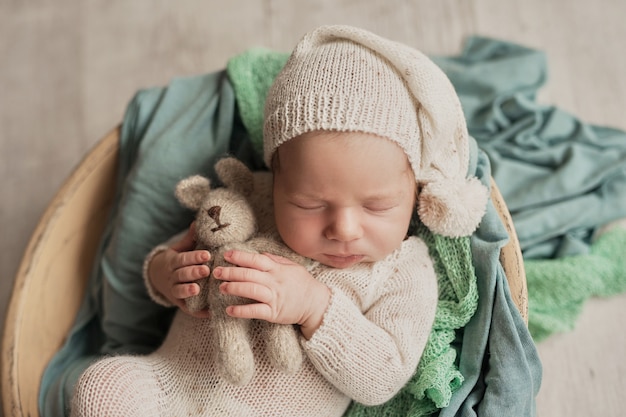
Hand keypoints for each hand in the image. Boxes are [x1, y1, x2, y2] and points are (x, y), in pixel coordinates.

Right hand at [148, 223, 211, 317]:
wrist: (157, 277)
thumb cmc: (176, 260)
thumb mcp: (179, 248)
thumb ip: (190, 238)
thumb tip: (198, 222)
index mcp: (173, 261)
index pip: (183, 259)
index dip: (194, 257)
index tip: (207, 254)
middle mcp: (172, 276)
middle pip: (181, 274)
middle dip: (193, 272)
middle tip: (206, 270)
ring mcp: (173, 290)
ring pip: (179, 290)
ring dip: (188, 291)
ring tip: (197, 289)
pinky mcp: (179, 303)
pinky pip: (187, 309)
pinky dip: (197, 312)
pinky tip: (209, 312)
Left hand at [214, 251, 330, 338]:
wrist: (316, 304)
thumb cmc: (303, 284)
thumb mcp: (292, 267)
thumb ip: (275, 260)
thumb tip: (259, 253)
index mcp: (277, 269)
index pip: (256, 260)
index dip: (240, 256)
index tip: (226, 254)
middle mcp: (274, 282)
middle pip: (249, 274)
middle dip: (231, 272)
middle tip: (216, 271)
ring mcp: (274, 297)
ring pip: (251, 290)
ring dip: (234, 288)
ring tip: (221, 287)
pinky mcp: (274, 313)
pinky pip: (255, 311)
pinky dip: (241, 310)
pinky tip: (229, 310)